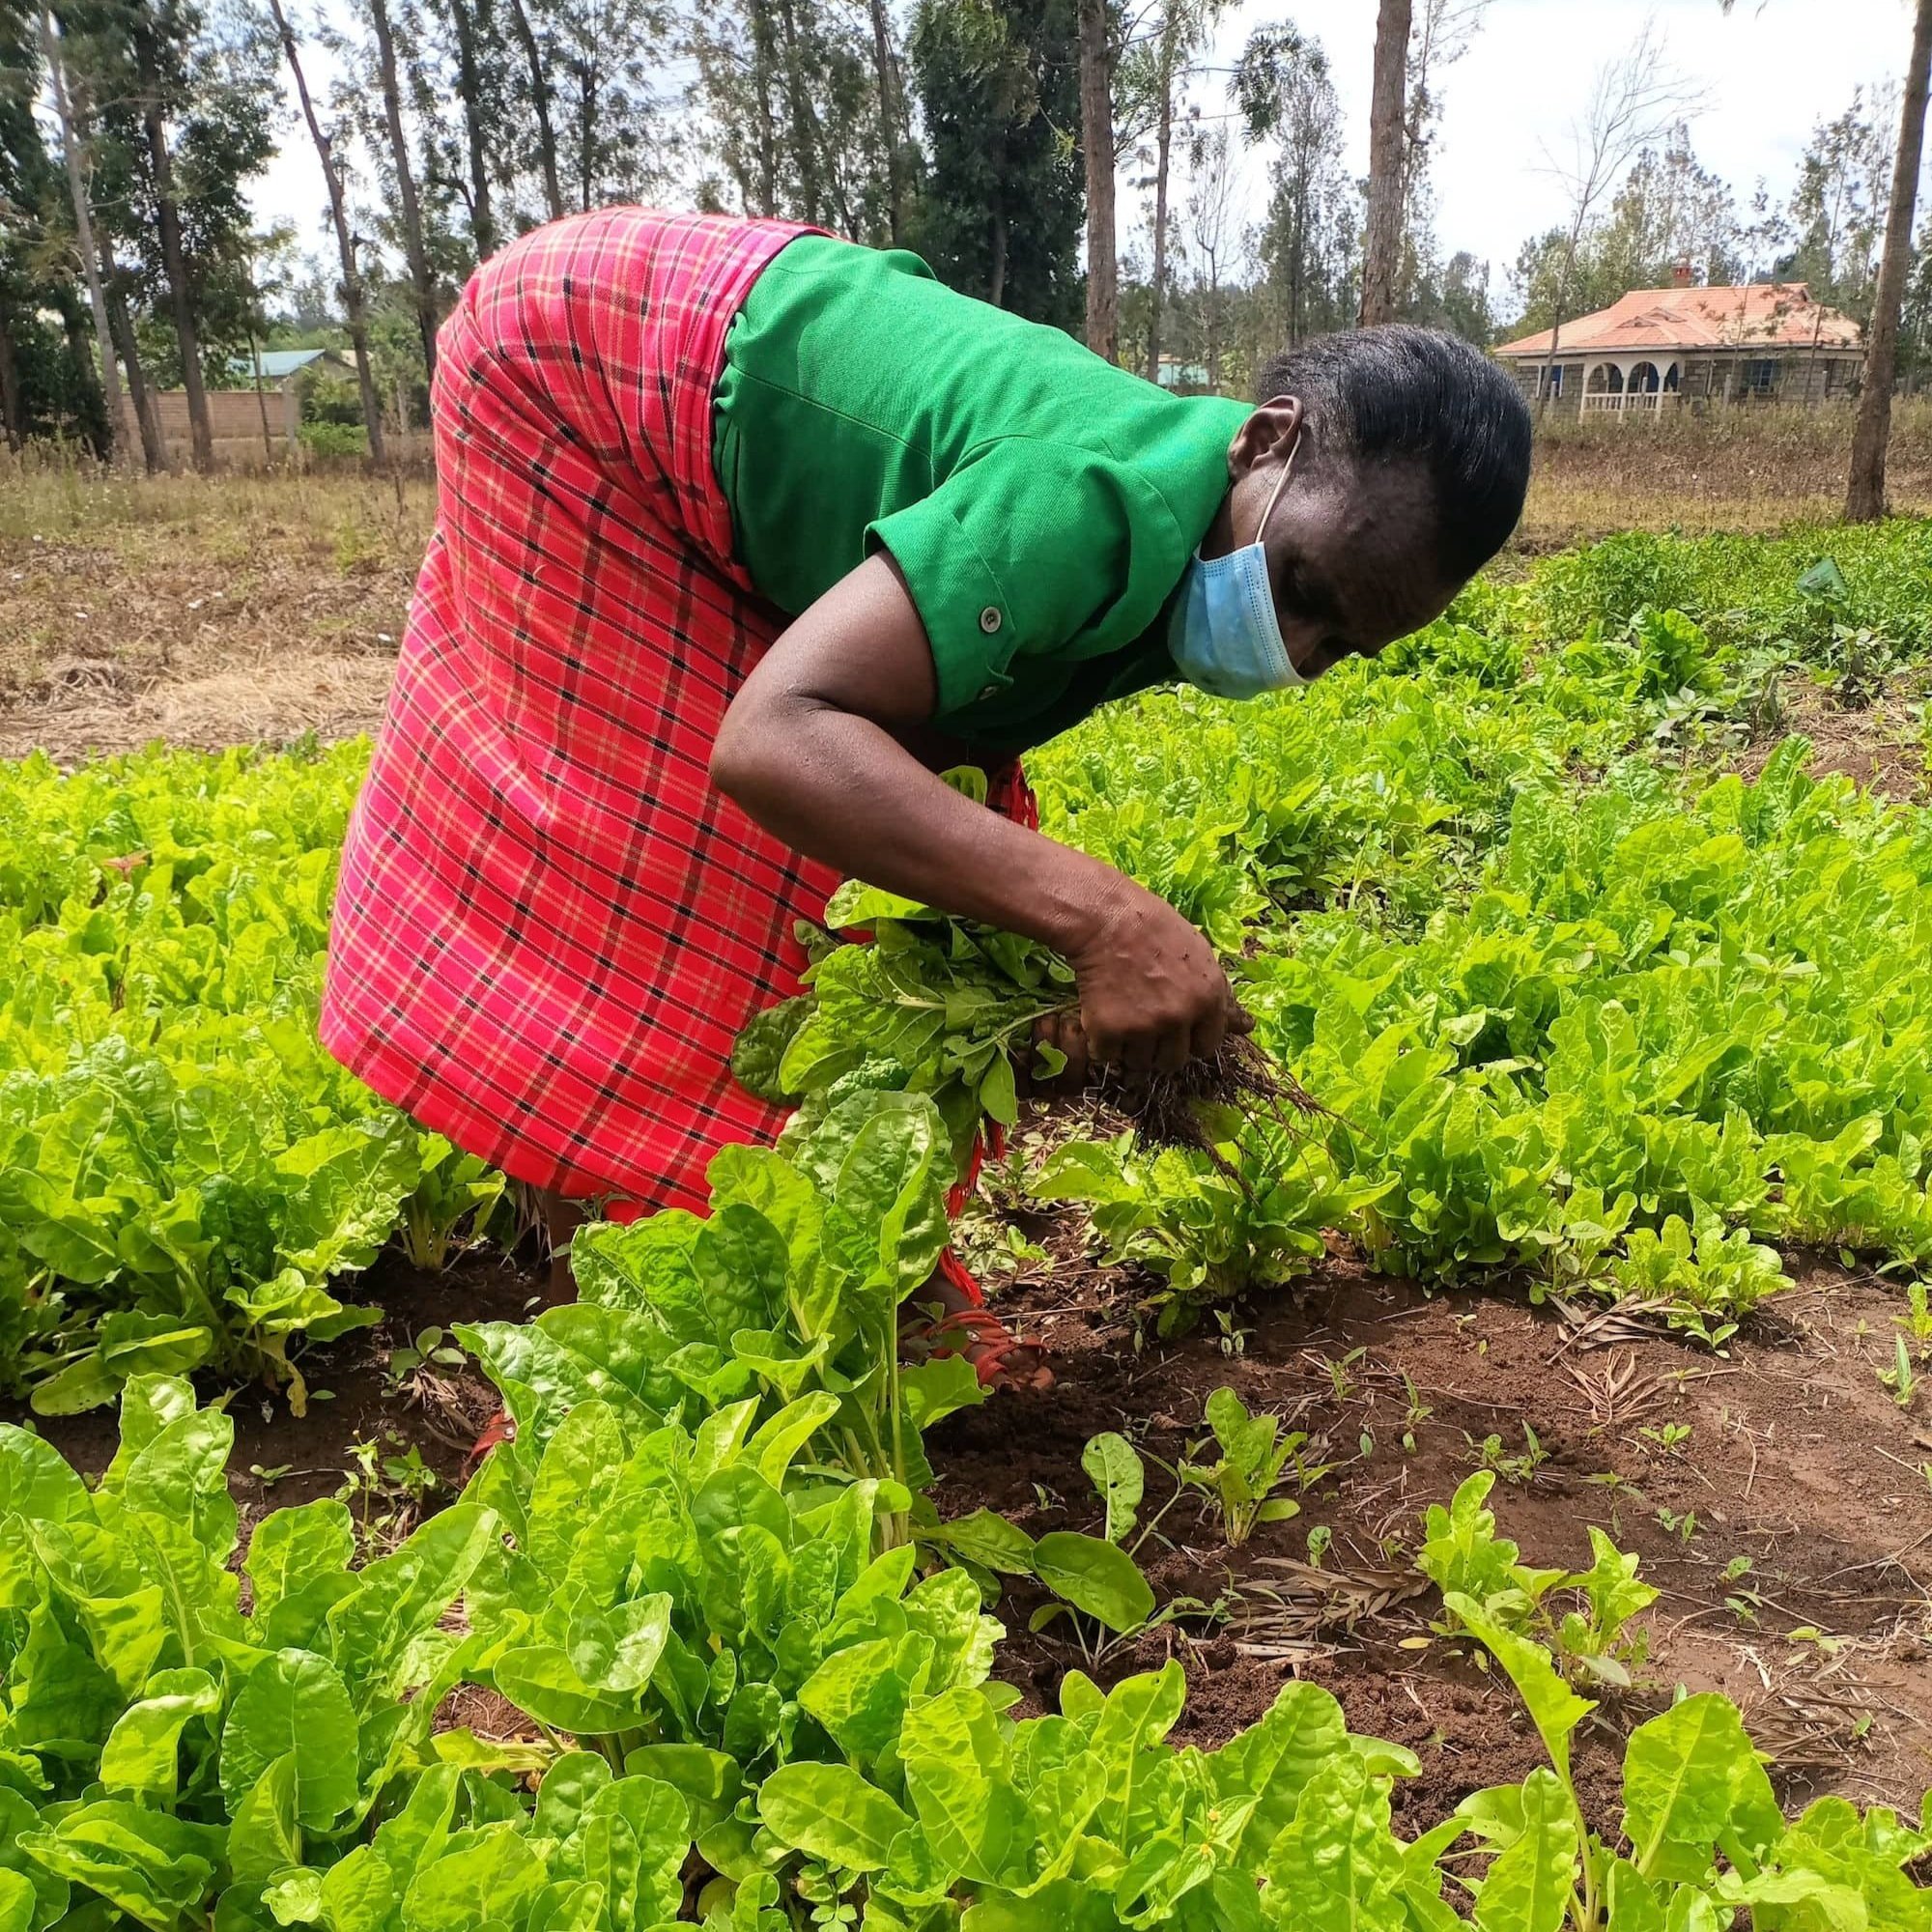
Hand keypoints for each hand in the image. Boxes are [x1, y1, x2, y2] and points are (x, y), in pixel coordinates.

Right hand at [1058, 878, 1243, 1079]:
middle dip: (1159, 1048)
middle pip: (1173, 1061)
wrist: (1106, 918)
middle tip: (1143, 1021)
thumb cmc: (1155, 930)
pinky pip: (1106, 1055)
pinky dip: (1102, 1042)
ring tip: (1121, 1015)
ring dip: (1130, 1047)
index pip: (1206, 1047)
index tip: (1175, 1026)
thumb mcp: (1200, 955)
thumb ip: (1221, 995)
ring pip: (1140, 1062)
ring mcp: (1144, 1026)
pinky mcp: (1108, 1030)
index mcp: (1208, 1000)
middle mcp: (1180, 1017)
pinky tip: (1101, 1014)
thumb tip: (1249, 1027)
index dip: (1189, 1038)